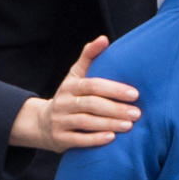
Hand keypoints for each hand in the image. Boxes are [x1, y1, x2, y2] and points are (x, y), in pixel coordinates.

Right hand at [8, 36, 139, 152]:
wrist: (42, 123)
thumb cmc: (69, 96)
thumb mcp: (75, 76)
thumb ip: (89, 57)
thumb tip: (104, 39)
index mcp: (70, 86)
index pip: (93, 85)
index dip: (114, 89)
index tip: (134, 94)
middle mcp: (63, 103)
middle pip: (91, 104)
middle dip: (115, 109)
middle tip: (137, 113)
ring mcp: (60, 121)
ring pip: (86, 122)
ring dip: (109, 124)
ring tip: (129, 126)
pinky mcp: (60, 139)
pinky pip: (78, 140)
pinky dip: (95, 139)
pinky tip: (111, 138)